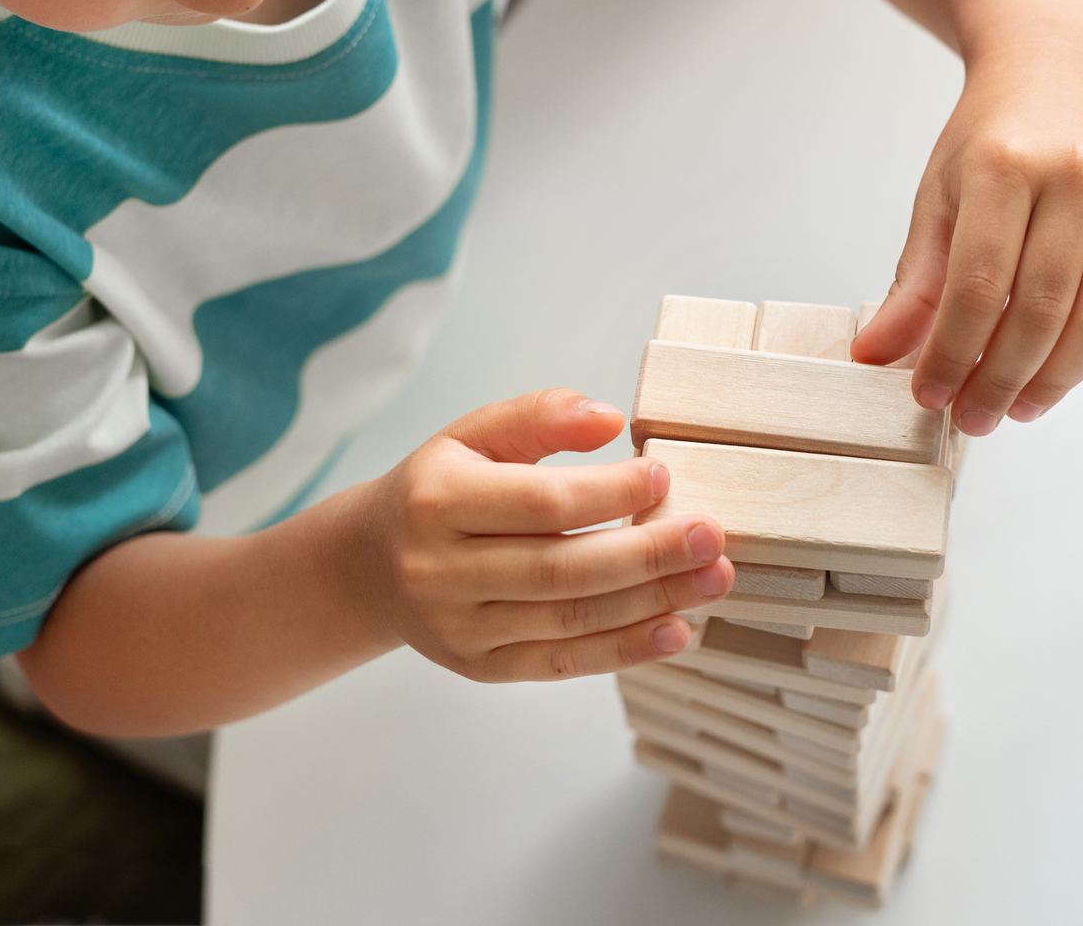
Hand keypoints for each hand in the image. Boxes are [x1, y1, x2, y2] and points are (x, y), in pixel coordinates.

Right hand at [349, 388, 734, 680]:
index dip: (609, 493)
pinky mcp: (481, 667)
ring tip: (711, 579)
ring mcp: (459, 628)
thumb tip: (610, 418)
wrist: (371, 566)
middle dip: (647, 554)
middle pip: (561, 569)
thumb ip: (539, 415)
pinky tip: (675, 629)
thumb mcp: (473, 435)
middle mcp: (440, 570)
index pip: (539, 503)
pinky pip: (563, 662)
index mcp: (437, 501)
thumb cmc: (439, 489)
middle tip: (711, 537)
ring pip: (570, 619)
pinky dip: (625, 649)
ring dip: (651, 602)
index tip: (665, 477)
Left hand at [851, 34, 1082, 434]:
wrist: (1056, 67)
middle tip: (976, 418)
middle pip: (1041, 309)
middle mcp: (1078, 175)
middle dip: (1002, 379)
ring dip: (1060, 379)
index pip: (978, 287)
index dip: (953, 353)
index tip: (931, 395)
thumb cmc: (992, 136)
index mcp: (1005, 165)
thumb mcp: (939, 196)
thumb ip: (914, 281)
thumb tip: (875, 358)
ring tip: (1023, 409)